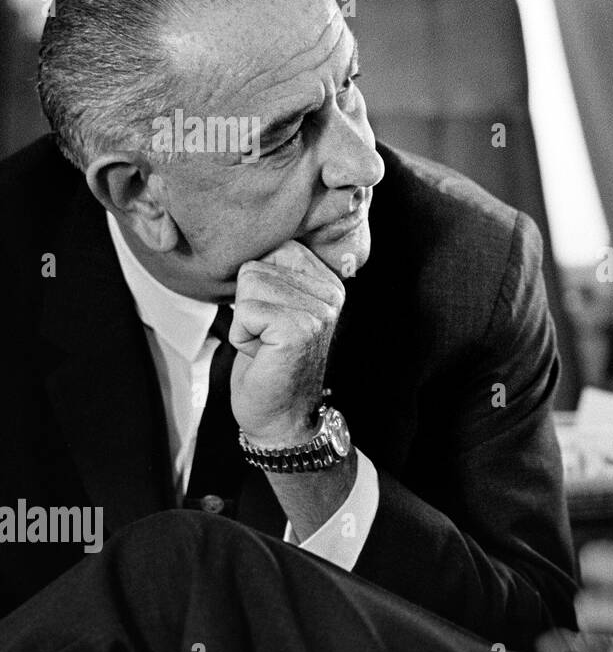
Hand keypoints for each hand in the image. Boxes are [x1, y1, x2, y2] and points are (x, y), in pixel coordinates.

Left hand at [229, 240, 345, 445]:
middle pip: (257, 264)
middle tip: (268, 335)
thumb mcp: (278, 306)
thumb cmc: (269, 362)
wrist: (280, 417)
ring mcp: (319, 311)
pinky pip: (246, 309)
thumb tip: (247, 234)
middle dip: (248, 301)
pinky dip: (241, 336)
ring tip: (265, 344)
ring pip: (249, 283)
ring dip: (244, 319)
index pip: (276, 247)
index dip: (258, 284)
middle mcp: (332, 293)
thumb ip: (276, 273)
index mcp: (330, 281)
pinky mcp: (299, 329)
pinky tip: (261, 354)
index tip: (273, 318)